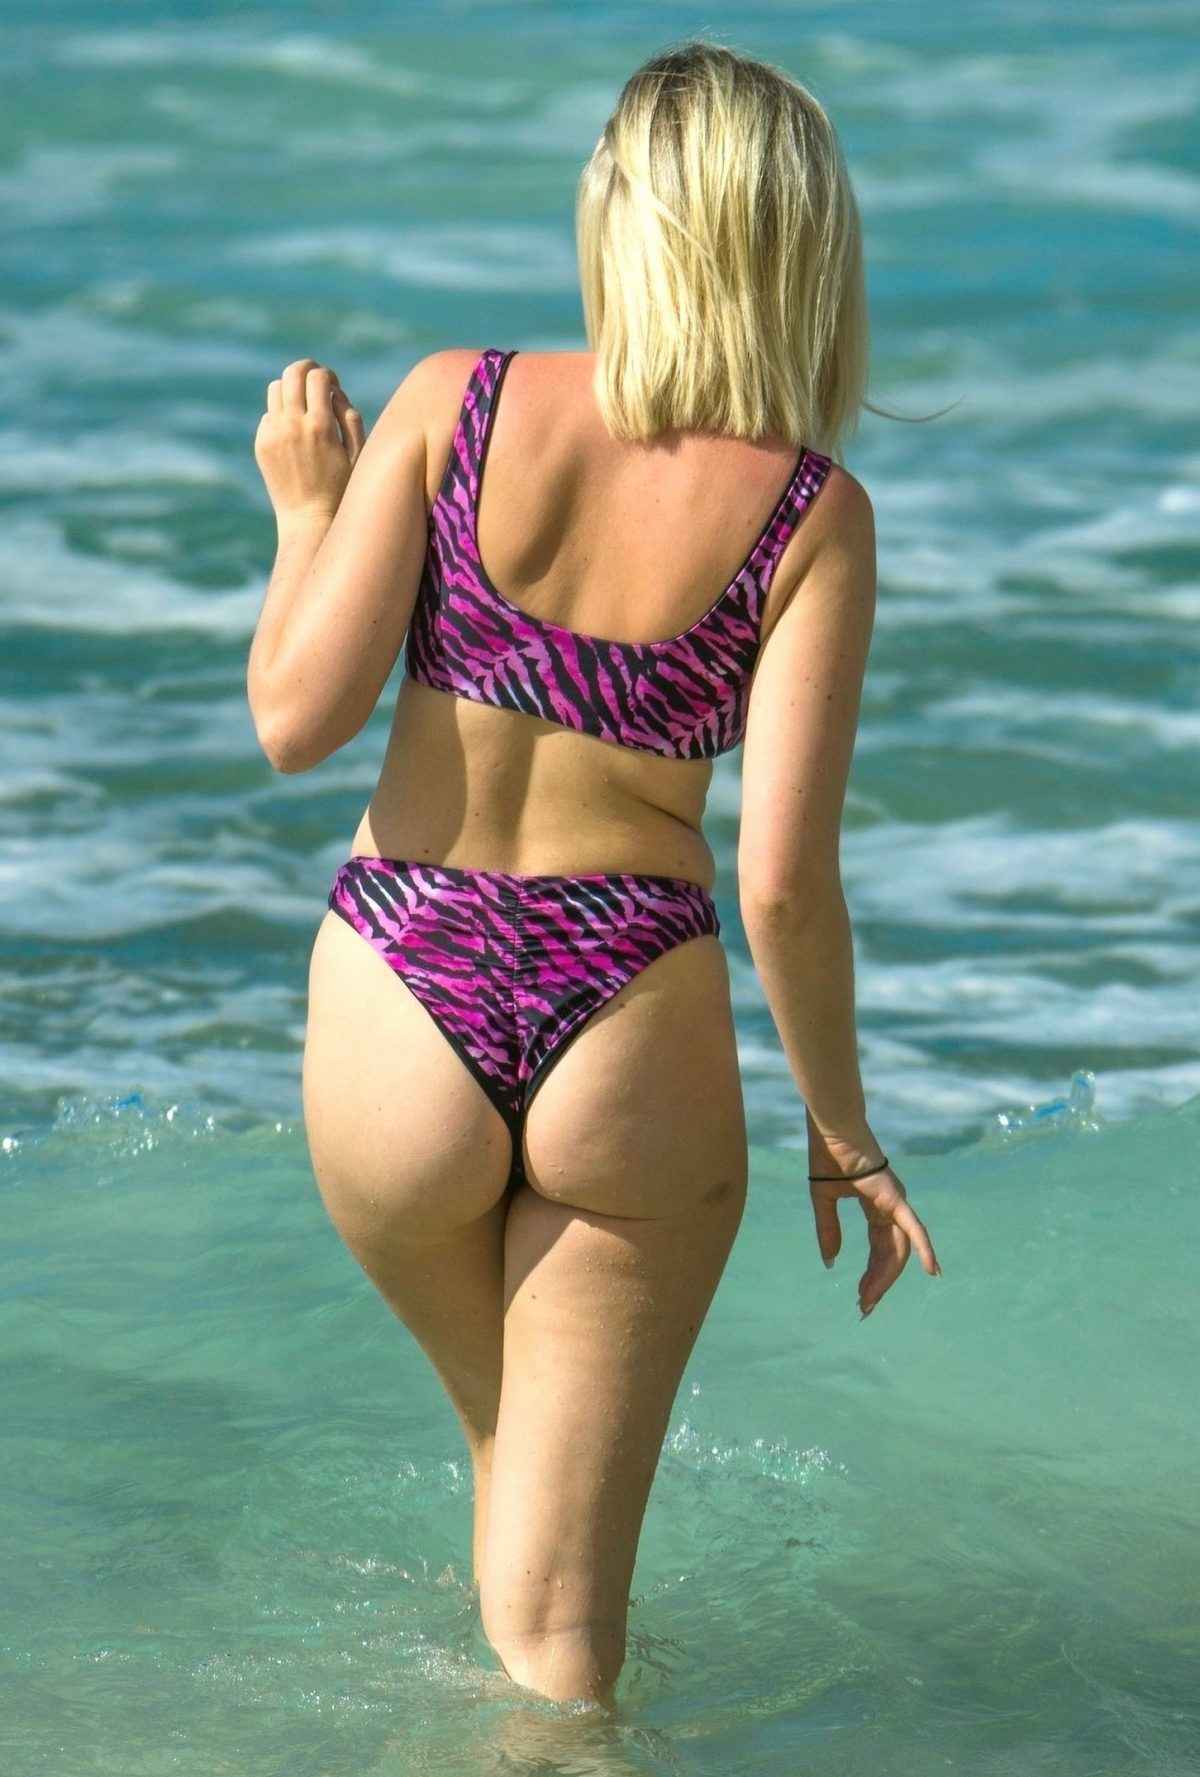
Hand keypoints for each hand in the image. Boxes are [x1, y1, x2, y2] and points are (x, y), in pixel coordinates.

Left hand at [253, 357, 366, 526]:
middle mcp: (293, 425)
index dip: (327, 374)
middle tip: (314, 377)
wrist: (310, 520)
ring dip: (291, 388)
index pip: (318, 377)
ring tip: (303, 403)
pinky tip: (294, 431)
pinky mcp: (262, 444)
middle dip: (306, 369)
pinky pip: (269, 414)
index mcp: (320, 426)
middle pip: (293, 374)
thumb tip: (333, 390)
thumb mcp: (358, 454)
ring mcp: (273, 434)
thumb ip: (350, 416)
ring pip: (276, 388)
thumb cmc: (342, 488)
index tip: (332, 382)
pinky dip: (282, 414)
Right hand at [809, 1156, 940, 1317]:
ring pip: (899, 1248)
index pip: (878, 1247)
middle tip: (864, 1307)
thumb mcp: (824, 1200)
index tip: (860, 1298)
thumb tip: (831, 1263)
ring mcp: (896, 1202)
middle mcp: (892, 1206)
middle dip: (878, 1282)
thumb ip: (829, 1230)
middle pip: (891, 1254)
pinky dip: (924, 1249)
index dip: (871, 1273)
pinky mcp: (895, 1197)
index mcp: (877, 1206)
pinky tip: (931, 1271)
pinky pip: (913, 1228)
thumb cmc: (828, 1155)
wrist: (831, 1129)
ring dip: (887, 1276)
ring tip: (871, 1300)